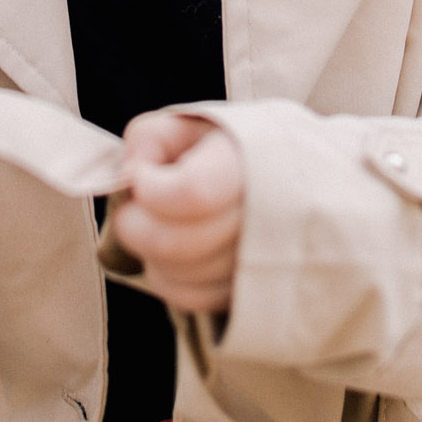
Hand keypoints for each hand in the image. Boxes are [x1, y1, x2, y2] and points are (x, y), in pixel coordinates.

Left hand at [112, 111, 245, 314]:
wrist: (291, 177)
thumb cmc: (229, 149)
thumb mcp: (190, 122)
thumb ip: (150, 138)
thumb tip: (130, 174)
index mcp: (248, 165)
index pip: (192, 193)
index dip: (151, 189)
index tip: (142, 176)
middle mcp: (263, 217)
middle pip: (178, 243)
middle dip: (136, 225)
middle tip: (131, 207)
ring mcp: (260, 262)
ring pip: (180, 274)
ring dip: (150, 253)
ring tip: (154, 225)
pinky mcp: (249, 290)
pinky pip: (192, 298)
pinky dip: (168, 278)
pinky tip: (170, 253)